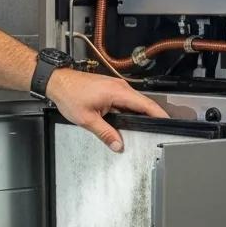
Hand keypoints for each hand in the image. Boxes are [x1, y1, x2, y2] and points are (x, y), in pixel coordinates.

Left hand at [46, 68, 166, 152]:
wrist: (57, 81)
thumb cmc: (69, 95)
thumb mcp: (87, 119)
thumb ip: (105, 133)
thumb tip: (118, 145)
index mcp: (117, 92)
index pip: (146, 104)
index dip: (159, 114)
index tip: (168, 122)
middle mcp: (119, 86)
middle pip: (142, 103)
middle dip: (151, 116)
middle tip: (157, 130)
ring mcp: (114, 86)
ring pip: (133, 102)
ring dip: (138, 113)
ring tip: (143, 127)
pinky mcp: (109, 88)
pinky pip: (124, 99)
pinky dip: (128, 110)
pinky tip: (126, 120)